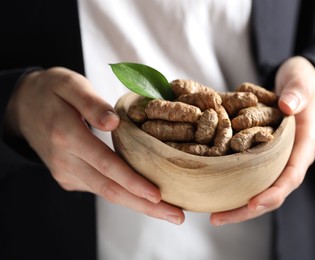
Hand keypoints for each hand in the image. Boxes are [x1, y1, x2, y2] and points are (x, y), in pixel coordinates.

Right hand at [5, 67, 183, 224]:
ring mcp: (65, 172)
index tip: (158, 195)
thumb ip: (91, 103)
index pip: (105, 164)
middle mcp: (65, 160)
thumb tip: (114, 122)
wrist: (24, 106)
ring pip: (106, 193)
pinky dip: (124, 193)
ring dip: (137, 203)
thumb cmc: (53, 91)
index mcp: (67, 135)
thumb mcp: (70, 84)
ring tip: (168, 210)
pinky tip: (144, 195)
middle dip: (144, 205)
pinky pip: (99, 187)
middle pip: (109, 189)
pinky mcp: (68, 177)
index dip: (132, 181)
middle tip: (176, 216)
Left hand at [210, 56, 314, 224]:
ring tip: (212, 214)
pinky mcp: (263, 154)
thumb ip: (298, 93)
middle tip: (218, 218)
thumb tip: (287, 106)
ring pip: (259, 187)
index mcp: (304, 145)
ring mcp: (276, 158)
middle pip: (272, 191)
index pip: (291, 176)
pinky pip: (249, 174)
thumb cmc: (303, 83)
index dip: (273, 192)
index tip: (252, 203)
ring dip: (237, 203)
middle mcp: (290, 157)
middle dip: (247, 209)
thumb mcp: (303, 82)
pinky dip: (233, 183)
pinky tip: (213, 188)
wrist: (298, 84)